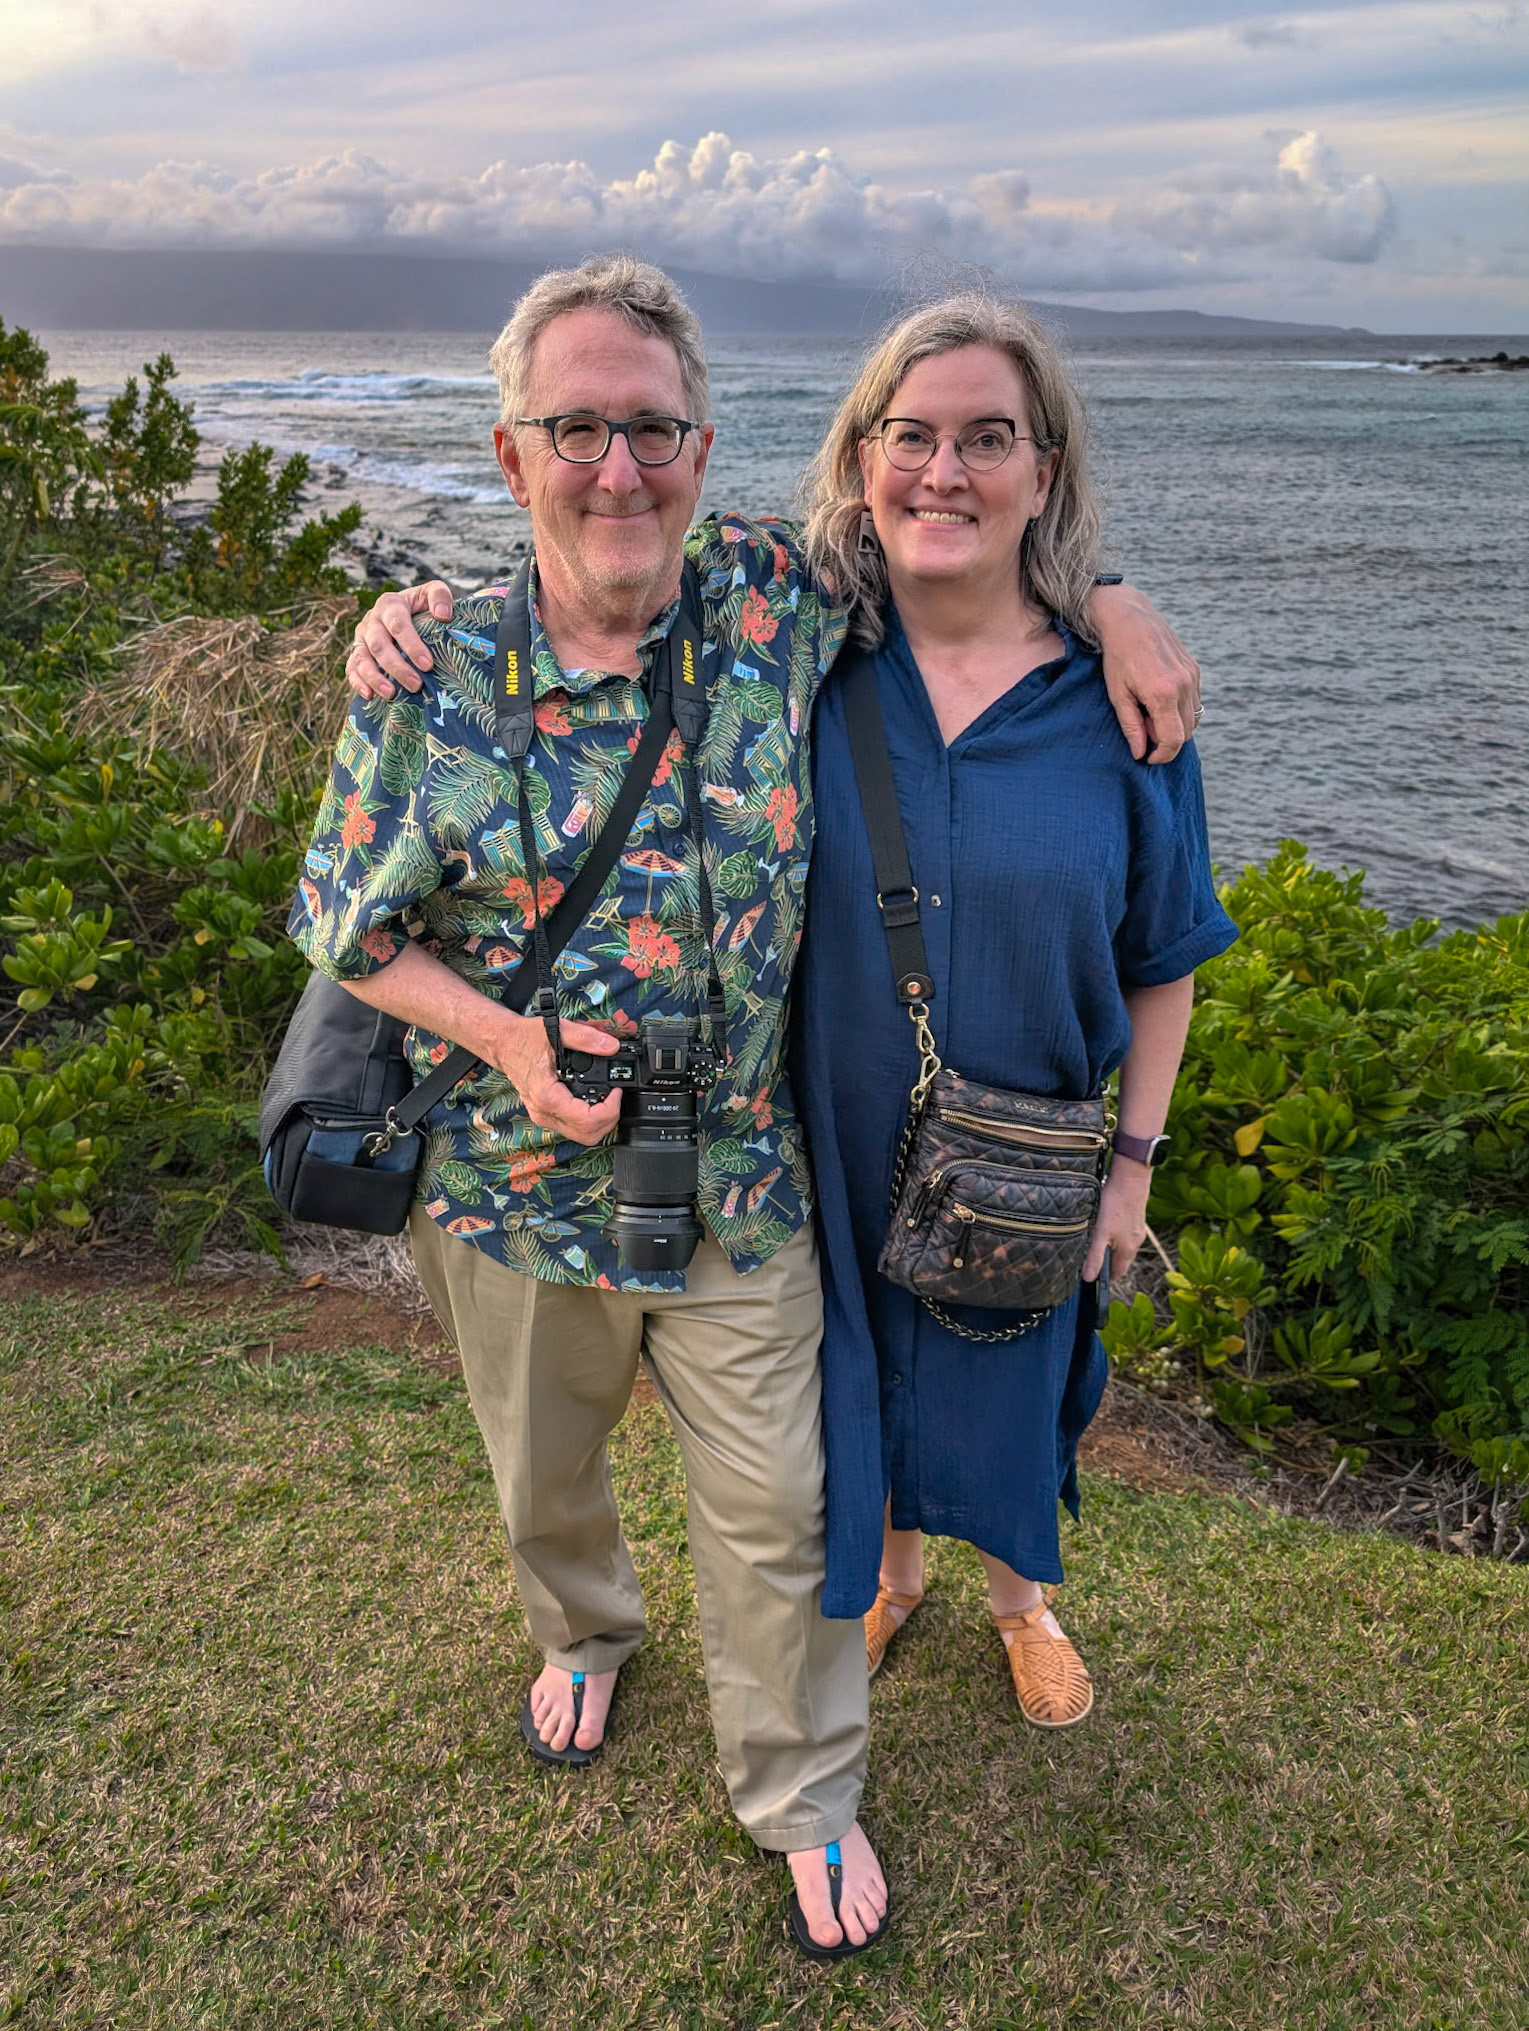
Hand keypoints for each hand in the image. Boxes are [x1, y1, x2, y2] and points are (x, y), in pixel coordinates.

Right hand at [347, 581, 454, 699]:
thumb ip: (440, 596)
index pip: (398, 625)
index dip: (411, 645)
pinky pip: (351, 668)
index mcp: (390, 604)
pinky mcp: (356, 652)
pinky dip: (357, 682)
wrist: (405, 609)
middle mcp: (372, 620)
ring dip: (375, 678)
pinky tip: (369, 696)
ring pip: (361, 658)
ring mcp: (361, 637)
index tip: (428, 665)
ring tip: (391, 694)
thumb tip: (443, 615)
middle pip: (379, 645)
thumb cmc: (422, 605)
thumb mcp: (432, 592)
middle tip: (416, 685)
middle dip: (397, 667)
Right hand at [485, 1012, 623, 1144]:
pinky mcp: (545, 1114)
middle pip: (588, 1135)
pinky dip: (589, 1120)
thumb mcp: (557, 1030)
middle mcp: (544, 1113)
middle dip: (609, 1119)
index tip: (616, 1092)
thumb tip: (612, 1046)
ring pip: (581, 1136)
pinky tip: (594, 1100)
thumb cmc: (523, 1038)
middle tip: (615, 1097)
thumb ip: (586, 1038)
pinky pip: (573, 1128)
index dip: (610, 1110)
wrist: (502, 1043)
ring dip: (600, 1122)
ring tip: (607, 1099)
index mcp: (547, 1097)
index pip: (587, 1121)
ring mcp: (544, 1116)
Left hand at [1083, 1161, 1151, 1282]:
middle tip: (1091, 1261)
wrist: (1131, 1179)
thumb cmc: (1115, 1205)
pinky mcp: (1136, 1218)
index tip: (1093, 1278)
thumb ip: (1095, 1257)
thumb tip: (1089, 1279)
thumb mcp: (1101, 1233)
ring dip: (1112, 1249)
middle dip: (1108, 1264)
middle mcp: (1136, 1242)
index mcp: (1128, 1250)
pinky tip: (1107, 1226)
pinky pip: (1126, 1234)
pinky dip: (1116, 1236)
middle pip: (1121, 1261)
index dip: (1106, 1278)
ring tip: (1096, 1243)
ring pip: (1124, 1247)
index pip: (1118, 1273)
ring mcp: (1137, 1230)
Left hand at [1093, 583, 1200, 763]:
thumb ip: (1131, 727)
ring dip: (1175, 724)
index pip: (1174, 740)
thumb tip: (1140, 753)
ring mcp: (1192, 675)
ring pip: (1193, 717)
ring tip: (1149, 710)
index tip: (1149, 757)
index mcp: (1163, 694)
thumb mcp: (1117, 695)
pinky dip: (1180, 708)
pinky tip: (1158, 697)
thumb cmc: (1118, 657)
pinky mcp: (1194, 668)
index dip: (1163, 755)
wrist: (1129, 619)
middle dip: (1166, 738)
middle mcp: (1184, 685)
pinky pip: (1194, 700)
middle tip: (1143, 726)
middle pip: (1187, 731)